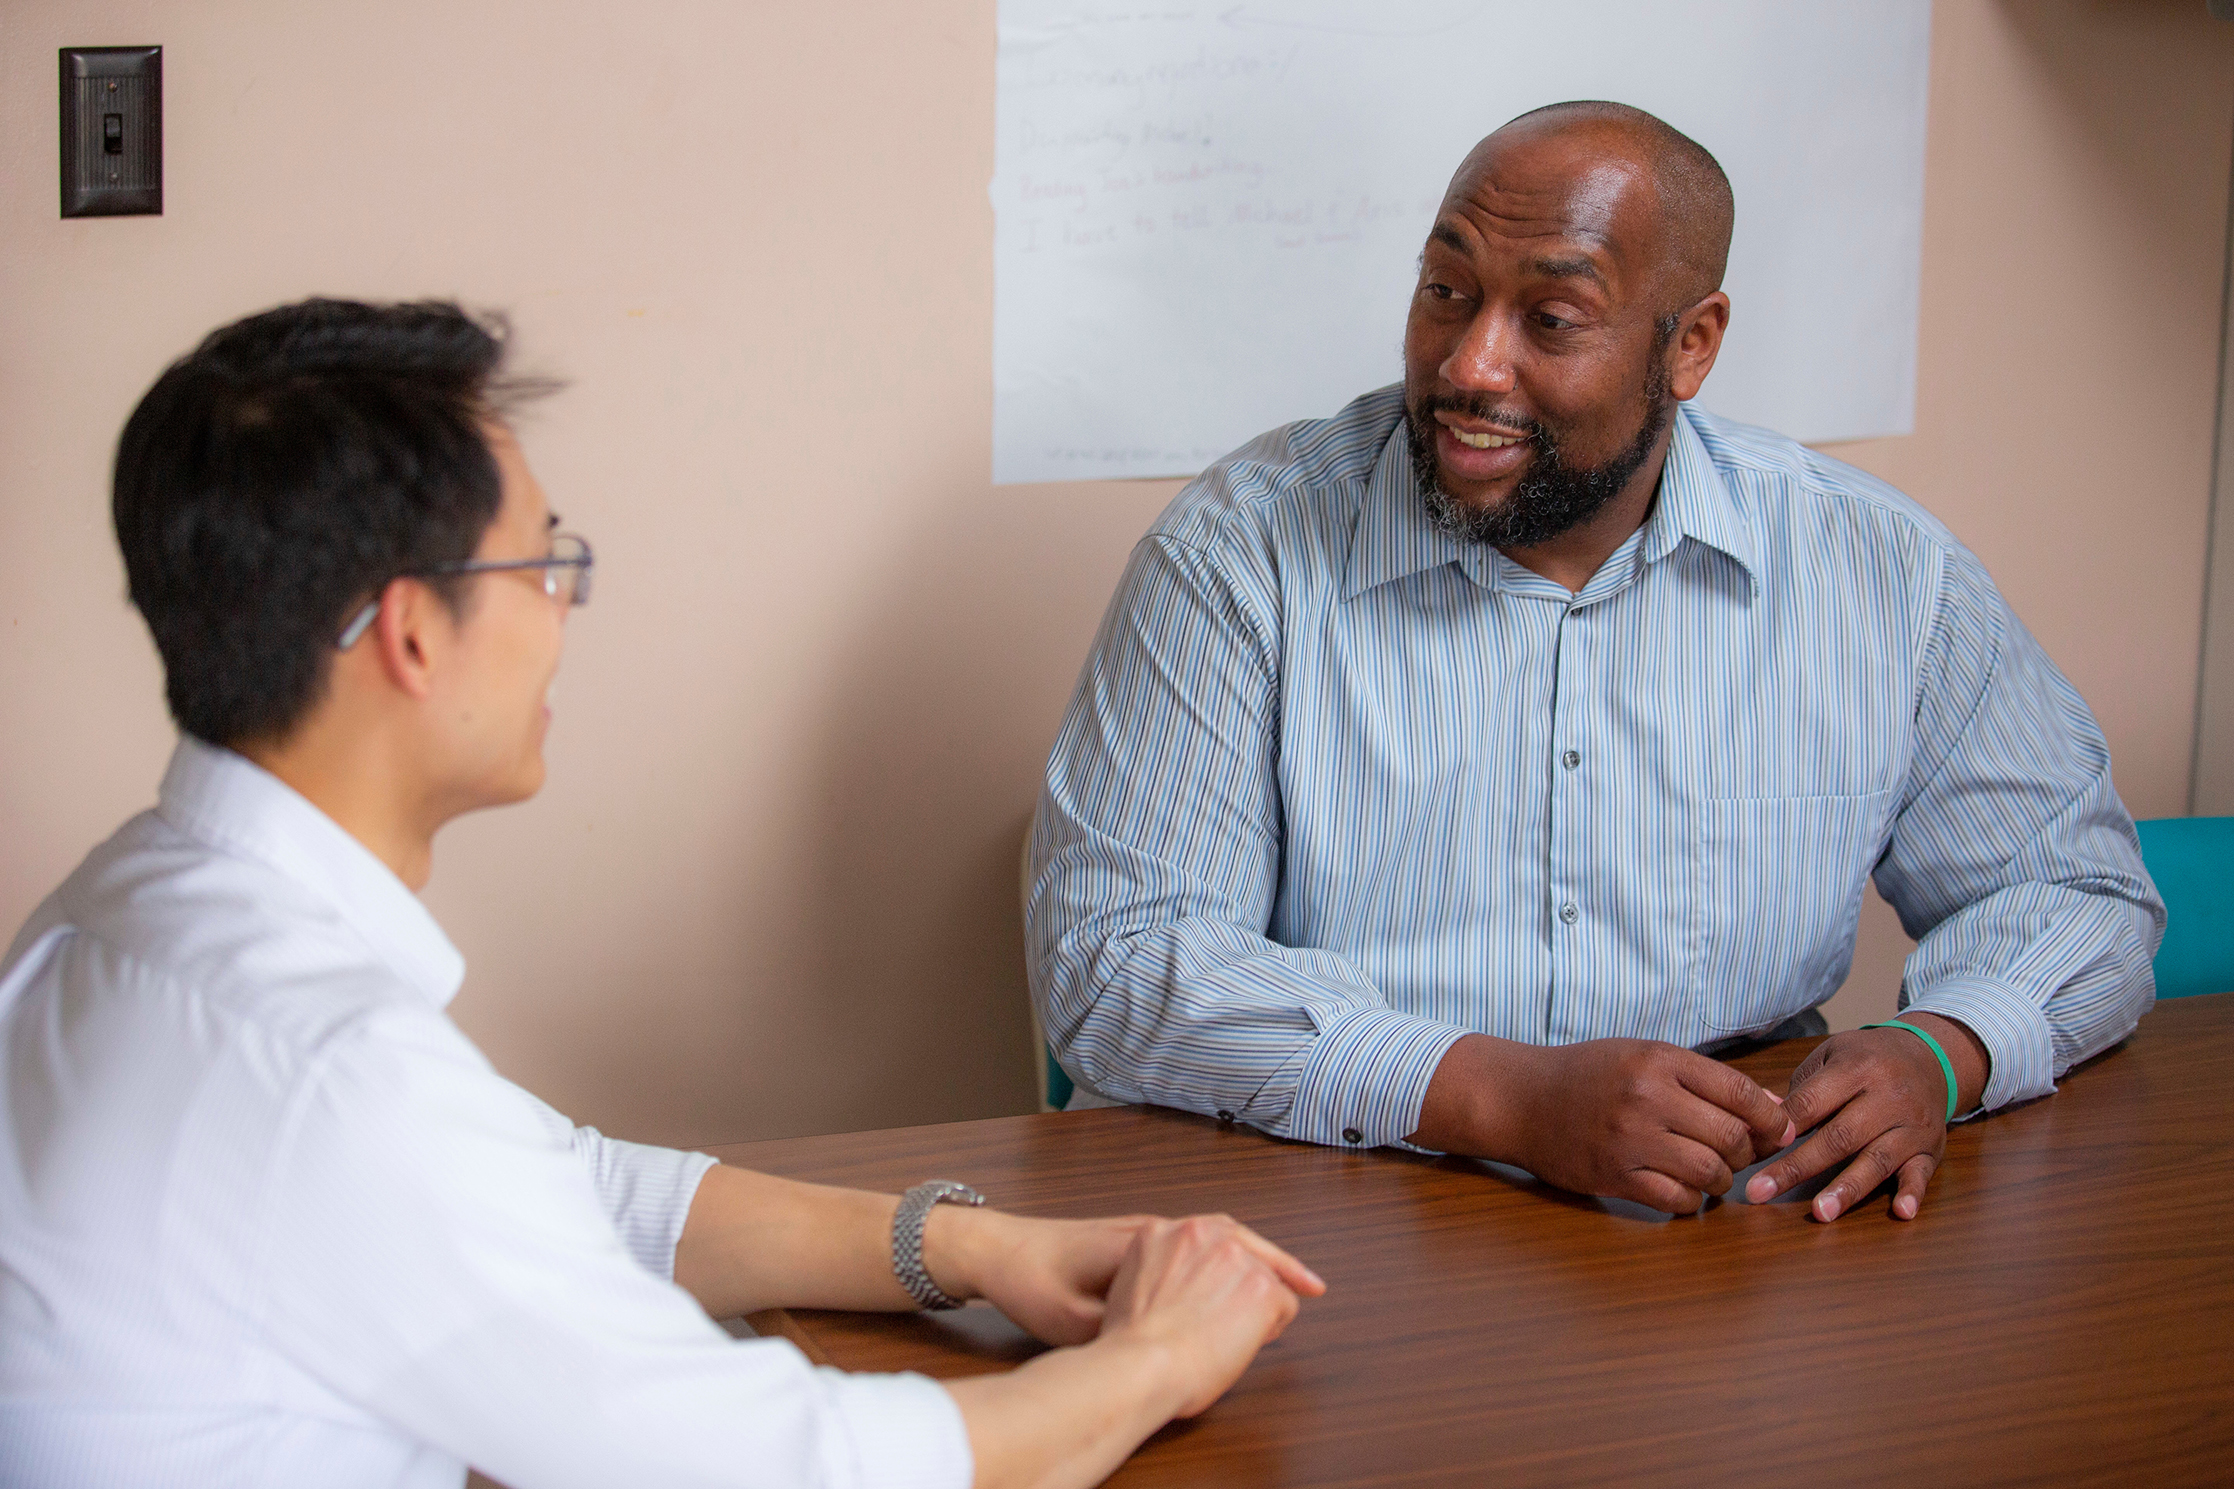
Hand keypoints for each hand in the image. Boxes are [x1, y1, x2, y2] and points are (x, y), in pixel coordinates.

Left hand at [925, 1208, 1321, 1346]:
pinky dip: (1222, 1261)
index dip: (1273, 1267)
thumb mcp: (1075, 1319)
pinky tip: (1229, 1288)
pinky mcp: (1131, 1241)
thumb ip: (1120, 1325)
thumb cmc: (1033, 1282)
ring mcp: (1144, 1232)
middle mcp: (1154, 1228)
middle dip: (1274, 1262)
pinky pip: (1193, 1244)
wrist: (997, 1250)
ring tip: (1281, 1291)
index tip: (1307, 1288)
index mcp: (1148, 1239)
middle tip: (1312, 1289)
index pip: (1232, 1242)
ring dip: (1249, 1260)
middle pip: (1234, 1234)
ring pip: (1215, 1237)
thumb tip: (1168, 1343)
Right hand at [1099, 1215, 1324, 1418]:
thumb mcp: (1132, 1286)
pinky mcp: (1262, 1286)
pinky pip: (1285, 1305)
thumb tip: (1189, 1291)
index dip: (1229, 1257)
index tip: (1245, 1268)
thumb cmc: (1129, 1346)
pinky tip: (1245, 1345)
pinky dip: (1271, 1328)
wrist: (1139, 1365)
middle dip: (1246, 1283)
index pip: (1209, 1234)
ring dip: (1256, 1307)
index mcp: (1162, 1231)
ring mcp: (1234, 1256)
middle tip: (1248, 1314)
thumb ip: (1161, 1272)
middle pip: (1244, 1250)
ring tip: (1229, 1340)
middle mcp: (1201, 1233)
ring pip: (1267, 1279)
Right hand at [1417, 1035, 1792, 1213]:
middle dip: (1747, 1153)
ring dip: (1723, 1181)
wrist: (1521, 1098)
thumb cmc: (1588, 1075)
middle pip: (1731, 1137)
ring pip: (1709, 1173)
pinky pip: (1676, 1200)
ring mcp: (1629, 1139)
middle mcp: (1647, 1097)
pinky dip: (1691, 1201)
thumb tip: (1772, 1109)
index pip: (1741, 1092)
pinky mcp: (1613, 1175)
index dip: (1773, 1118)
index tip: (1781, 1132)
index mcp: (1660, 1060)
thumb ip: (1704, 1080)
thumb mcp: (1644, 1057)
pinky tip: (1682, 1190)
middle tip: (1740, 1155)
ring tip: (1713, 1175)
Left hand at [1743, 1014, 1986, 1220]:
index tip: (1753, 1150)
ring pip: (1877, 1161)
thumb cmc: (1866, 1059)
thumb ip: (1801, 1089)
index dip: (1782, 1128)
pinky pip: (1922, 1173)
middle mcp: (1888, 1097)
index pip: (1811, 1103)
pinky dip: (1913, 1193)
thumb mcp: (1831, 1055)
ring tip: (1820, 1213)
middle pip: (1839, 1138)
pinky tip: (1901, 1212)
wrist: (1930, 1056)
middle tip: (1761, 1192)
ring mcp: (1912, 1126)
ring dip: (1847, 1189)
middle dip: (1798, 1167)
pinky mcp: (1932, 1149)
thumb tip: (1764, 1121)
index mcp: (1856, 1068)